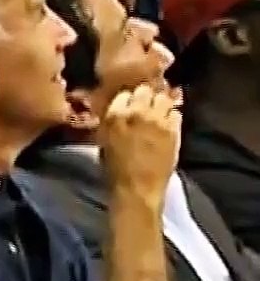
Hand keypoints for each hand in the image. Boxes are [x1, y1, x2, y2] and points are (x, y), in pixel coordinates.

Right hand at [99, 84, 181, 199]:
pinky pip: (176, 113)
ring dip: (161, 104)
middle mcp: (137, 113)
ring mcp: (158, 120)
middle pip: (145, 90)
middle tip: (146, 105)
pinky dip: (172, 116)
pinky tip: (167, 125)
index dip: (127, 99)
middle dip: (145, 96)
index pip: (124, 94)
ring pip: (164, 98)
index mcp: (115, 116)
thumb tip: (119, 111)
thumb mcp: (104, 142)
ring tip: (159, 112)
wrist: (137, 189)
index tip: (129, 104)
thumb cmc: (115, 170)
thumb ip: (112, 122)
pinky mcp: (174, 129)